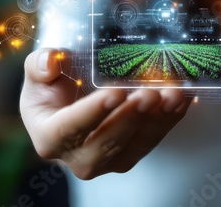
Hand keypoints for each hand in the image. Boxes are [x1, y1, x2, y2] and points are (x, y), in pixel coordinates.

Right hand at [20, 48, 190, 178]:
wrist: (68, 108)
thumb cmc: (53, 90)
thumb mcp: (39, 74)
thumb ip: (40, 65)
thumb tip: (50, 61)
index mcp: (51, 138)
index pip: (71, 127)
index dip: (93, 111)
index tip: (115, 92)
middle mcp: (78, 157)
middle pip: (108, 141)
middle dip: (132, 117)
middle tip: (150, 94)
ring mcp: (108, 160)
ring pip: (137, 143)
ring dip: (158, 119)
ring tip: (173, 95)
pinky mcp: (131, 154)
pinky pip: (154, 139)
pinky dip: (170, 119)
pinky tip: (181, 99)